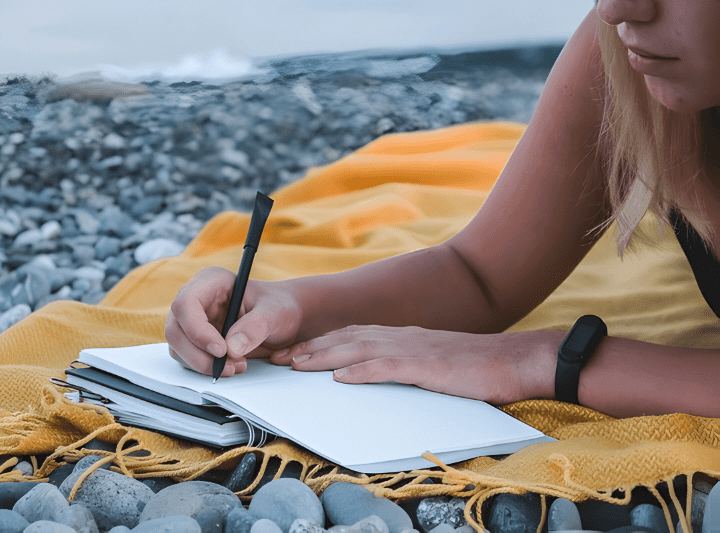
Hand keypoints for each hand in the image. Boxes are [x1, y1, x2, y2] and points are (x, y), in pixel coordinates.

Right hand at [165, 266, 302, 377]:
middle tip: (228, 366)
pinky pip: (187, 358)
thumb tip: (231, 348)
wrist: (285, 319)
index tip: (221, 350)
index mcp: (211, 281)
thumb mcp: (275, 313)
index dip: (197, 330)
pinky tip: (232, 365)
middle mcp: (197, 299)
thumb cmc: (279, 306)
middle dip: (198, 354)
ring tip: (236, 365)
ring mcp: (193, 320)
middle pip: (176, 329)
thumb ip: (255, 327)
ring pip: (177, 347)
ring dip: (202, 364)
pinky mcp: (195, 340)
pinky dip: (205, 368)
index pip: (186, 304)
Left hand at [270, 325, 562, 404]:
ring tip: (297, 364)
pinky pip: (387, 367)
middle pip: (346, 339)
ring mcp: (412, 349)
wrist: (513, 360)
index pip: (351, 336)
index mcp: (402, 337)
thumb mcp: (431, 362)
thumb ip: (403, 364)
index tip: (293, 352)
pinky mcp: (426, 366)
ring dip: (324, 356)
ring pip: (358, 349)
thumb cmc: (474, 366)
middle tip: (280, 357)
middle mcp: (401, 337)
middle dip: (310, 347)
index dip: (320, 343)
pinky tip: (341, 377)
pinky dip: (361, 371)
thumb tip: (375, 373)